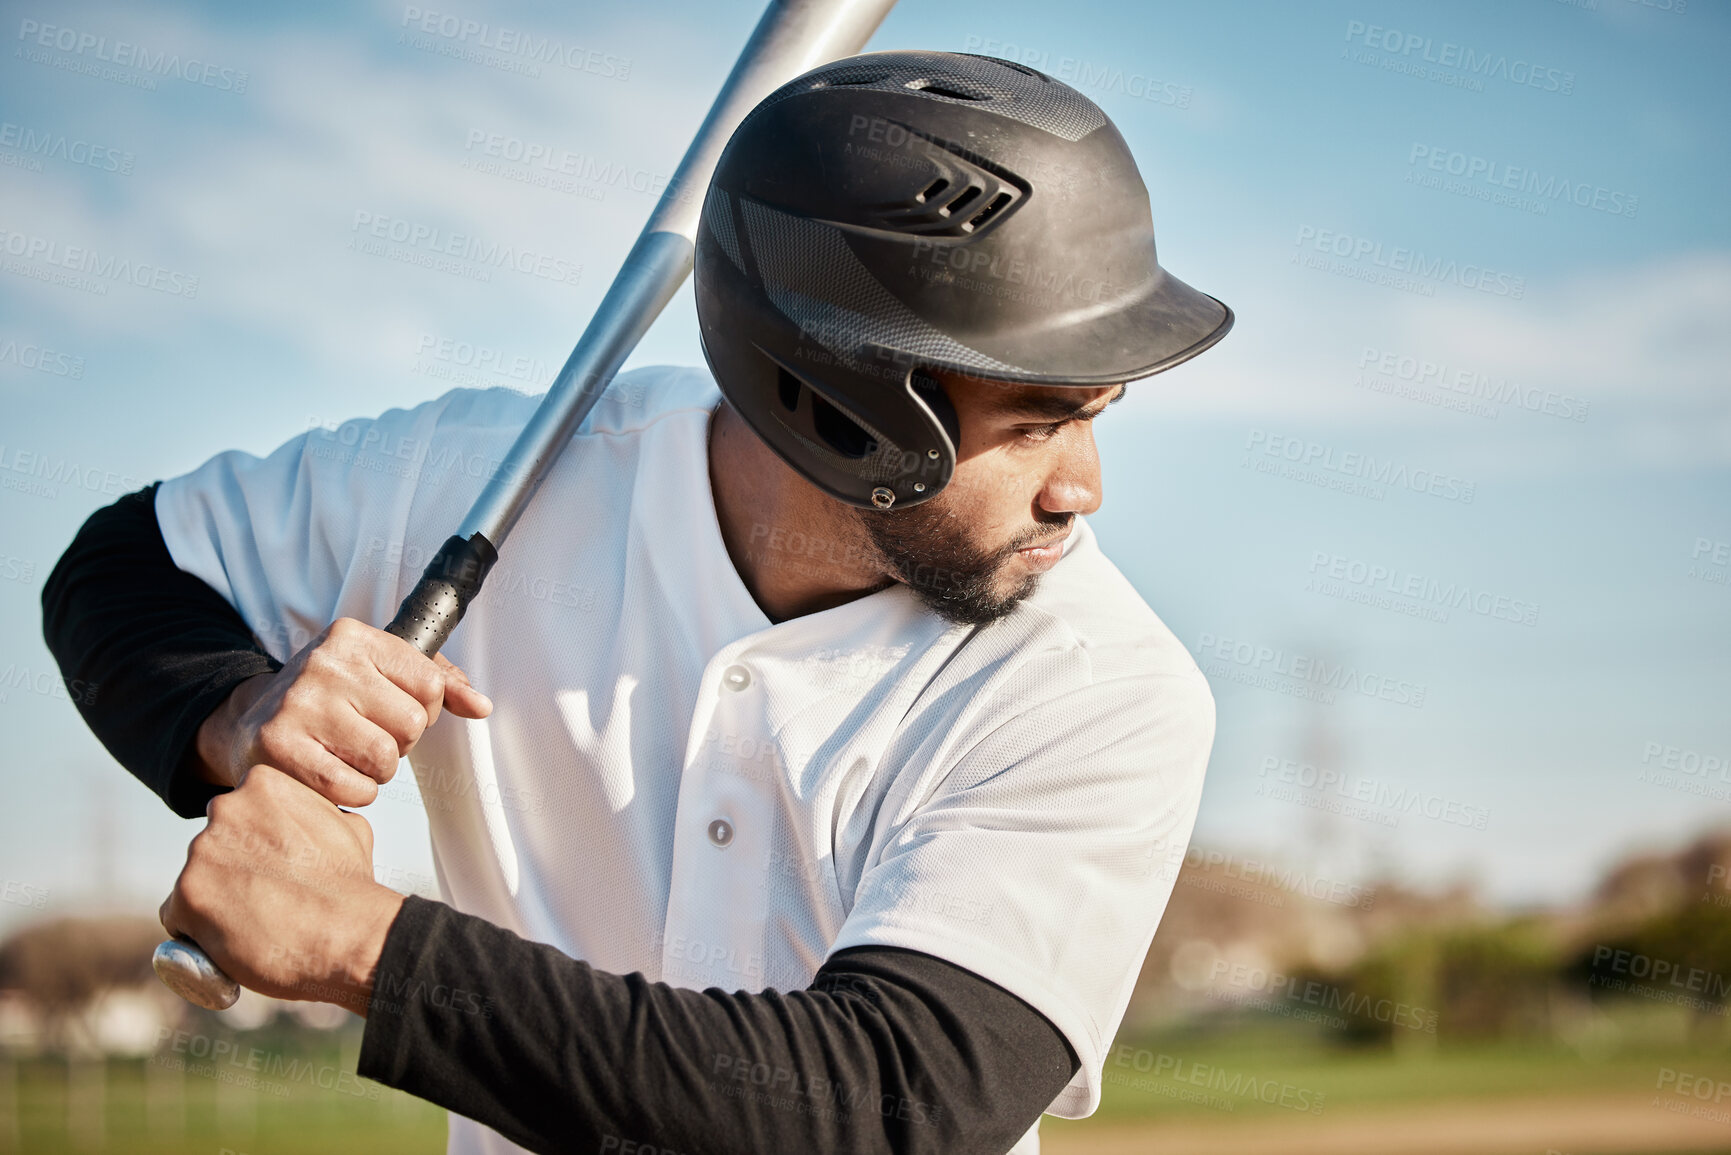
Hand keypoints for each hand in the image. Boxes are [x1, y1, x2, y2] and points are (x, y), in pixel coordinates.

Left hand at [160, 764, 402, 1014]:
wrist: (348, 933)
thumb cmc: (350, 885)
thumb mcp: (345, 824)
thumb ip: (312, 814)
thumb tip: (306, 824)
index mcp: (261, 783)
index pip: (241, 813)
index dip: (257, 844)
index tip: (276, 866)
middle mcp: (224, 808)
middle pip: (215, 843)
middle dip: (233, 868)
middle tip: (265, 895)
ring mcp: (200, 852)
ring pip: (196, 879)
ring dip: (216, 899)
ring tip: (255, 922)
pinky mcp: (184, 896)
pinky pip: (179, 916)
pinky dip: (199, 931)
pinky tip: (233, 939)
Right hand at [196, 617, 491, 806]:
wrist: (247, 718)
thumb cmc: (326, 695)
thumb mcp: (378, 669)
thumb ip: (436, 680)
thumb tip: (481, 705)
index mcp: (352, 638)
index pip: (430, 685)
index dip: (424, 709)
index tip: (395, 710)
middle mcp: (324, 665)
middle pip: (412, 725)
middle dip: (400, 742)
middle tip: (368, 736)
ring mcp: (298, 706)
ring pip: (385, 758)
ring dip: (378, 770)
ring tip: (351, 755)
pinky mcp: (278, 747)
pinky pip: (352, 787)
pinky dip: (356, 793)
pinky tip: (335, 775)